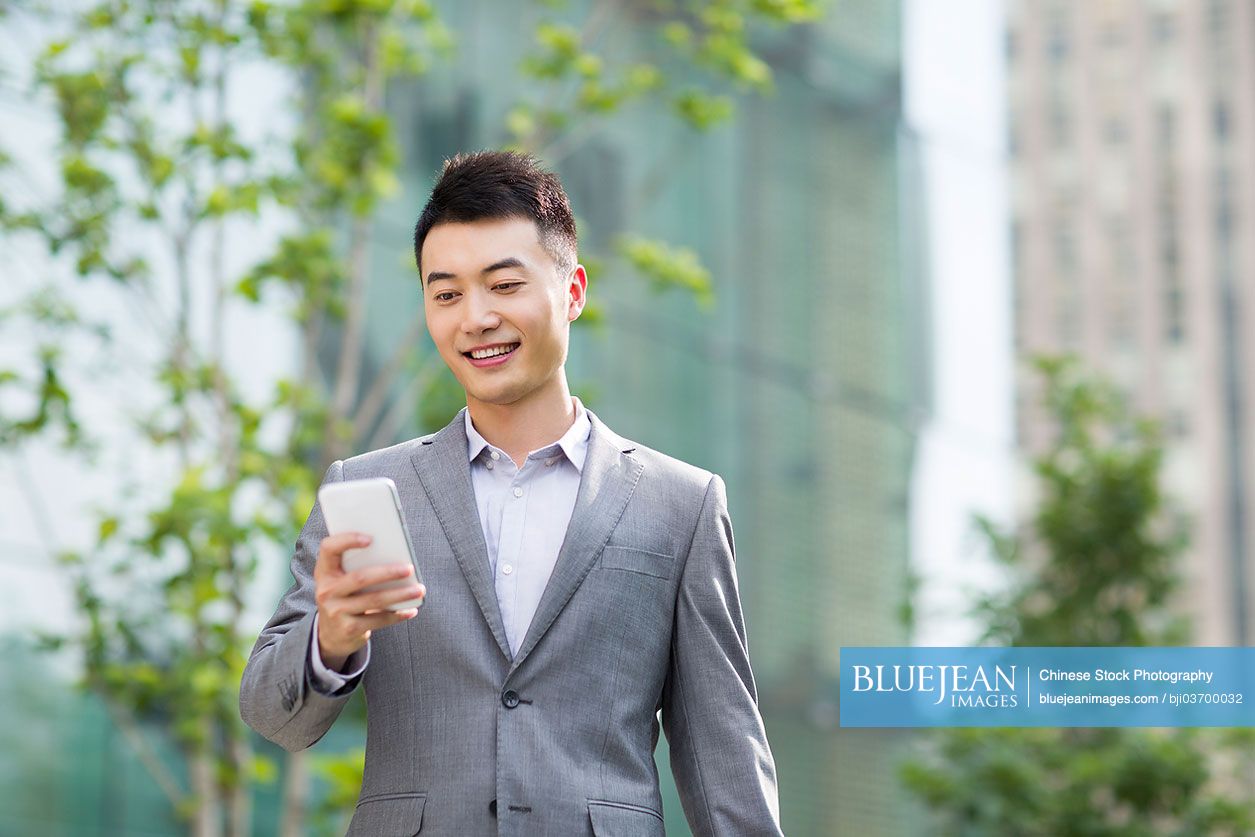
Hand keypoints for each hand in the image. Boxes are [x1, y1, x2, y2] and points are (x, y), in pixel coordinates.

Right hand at [314, 532, 424, 670]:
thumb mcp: (341, 580)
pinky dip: (398, 614)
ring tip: (419, 590)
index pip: (328, 549)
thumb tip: (395, 557)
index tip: (370, 539)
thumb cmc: (344, 597)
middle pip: (360, 577)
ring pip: (374, 600)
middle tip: (409, 569)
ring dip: (400, 594)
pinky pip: (379, 620)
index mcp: (325, 572)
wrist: (330, 634)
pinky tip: (411, 610)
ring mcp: (336, 611)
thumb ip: (357, 567)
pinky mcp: (349, 629)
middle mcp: (326, 591)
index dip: (347, 540)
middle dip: (388, 572)